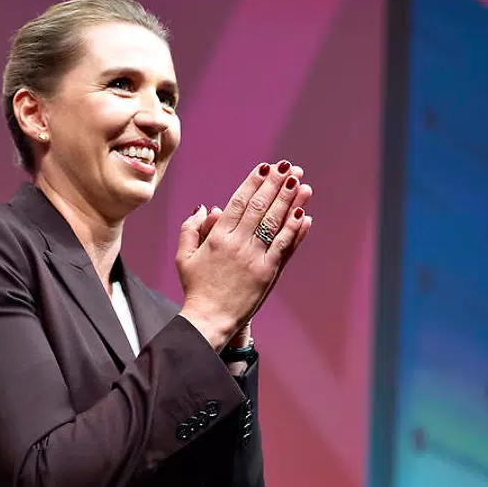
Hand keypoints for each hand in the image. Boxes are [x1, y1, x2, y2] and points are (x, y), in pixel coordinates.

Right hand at [176, 161, 313, 349]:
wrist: (209, 319)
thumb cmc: (196, 288)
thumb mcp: (184, 257)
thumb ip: (191, 229)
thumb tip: (205, 207)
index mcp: (217, 237)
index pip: (238, 202)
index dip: (253, 182)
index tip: (265, 168)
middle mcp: (237, 244)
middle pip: (259, 207)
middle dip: (275, 184)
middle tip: (288, 168)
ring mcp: (254, 258)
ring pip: (274, 222)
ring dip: (289, 200)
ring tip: (300, 182)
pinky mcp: (267, 272)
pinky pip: (283, 246)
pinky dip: (294, 229)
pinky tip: (303, 213)